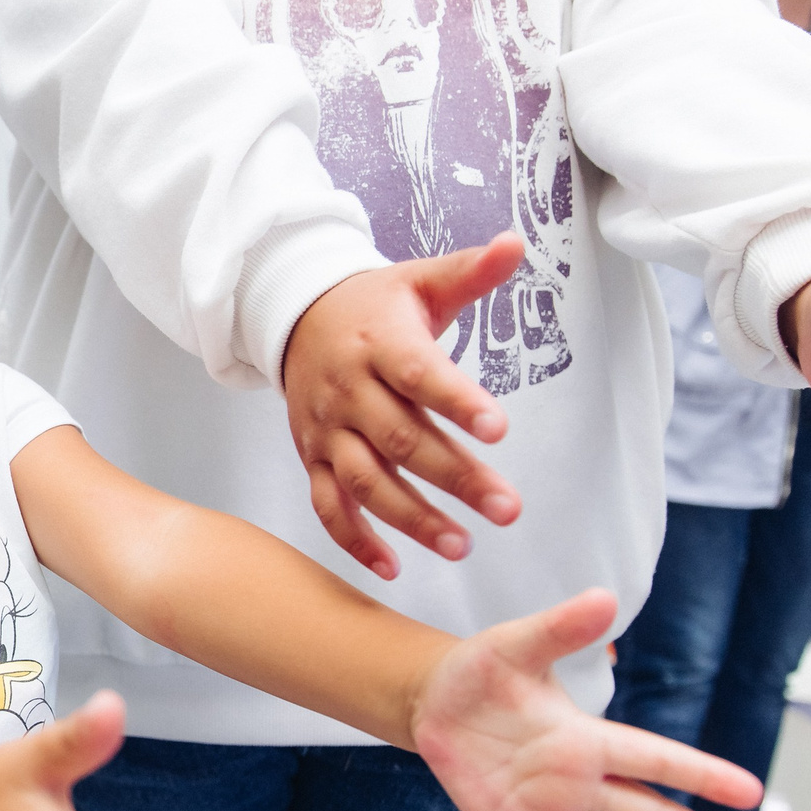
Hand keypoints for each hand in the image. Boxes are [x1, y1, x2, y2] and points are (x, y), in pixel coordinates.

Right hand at [281, 236, 526, 578]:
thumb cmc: (375, 306)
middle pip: (402, 440)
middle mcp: (348, 390)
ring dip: (412, 519)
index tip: (500, 429)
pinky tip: (393, 567)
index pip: (420, 374)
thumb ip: (470, 271)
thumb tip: (515, 243)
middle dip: (456, 478)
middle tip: (508, 509)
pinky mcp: (312, 457)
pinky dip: (355, 539)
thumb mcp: (421, 282)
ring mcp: (327, 429)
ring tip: (462, 545)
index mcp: (380, 344)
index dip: (458, 401)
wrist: (295, 318)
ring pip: (366, 481)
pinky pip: (329, 505)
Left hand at [411, 588, 762, 810]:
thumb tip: (604, 597)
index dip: (699, 775)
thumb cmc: (481, 671)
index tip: (748, 791)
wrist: (433, 702)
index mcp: (587, 738)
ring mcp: (549, 810)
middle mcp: (579, 780)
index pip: (655, 759)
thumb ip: (561, 628)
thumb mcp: (516, 645)